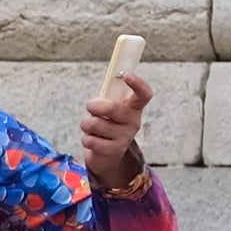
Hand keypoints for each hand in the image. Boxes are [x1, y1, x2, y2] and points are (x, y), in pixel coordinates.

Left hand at [81, 75, 150, 189]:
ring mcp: (125, 137)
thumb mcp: (108, 110)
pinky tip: (93, 141)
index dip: (138, 84)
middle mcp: (133, 122)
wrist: (106, 155)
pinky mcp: (114, 151)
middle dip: (94, 105)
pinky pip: (90, 140)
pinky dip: (86, 139)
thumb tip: (102, 92)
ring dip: (86, 124)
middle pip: (111, 107)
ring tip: (91, 128)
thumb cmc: (106, 125)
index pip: (144, 95)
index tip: (127, 76)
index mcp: (134, 108)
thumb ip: (106, 99)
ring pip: (94, 124)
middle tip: (90, 107)